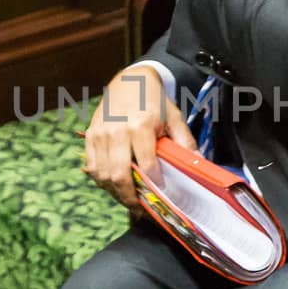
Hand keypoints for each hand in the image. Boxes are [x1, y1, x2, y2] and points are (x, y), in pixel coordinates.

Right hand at [84, 66, 196, 212]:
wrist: (129, 80)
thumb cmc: (154, 101)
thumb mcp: (174, 117)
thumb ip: (185, 143)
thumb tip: (197, 166)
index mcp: (140, 125)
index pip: (145, 164)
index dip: (153, 184)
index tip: (160, 195)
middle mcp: (117, 130)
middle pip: (118, 175)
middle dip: (130, 197)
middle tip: (141, 208)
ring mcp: (100, 134)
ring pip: (102, 175)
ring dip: (115, 192)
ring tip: (129, 199)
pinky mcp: (90, 136)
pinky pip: (92, 167)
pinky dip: (102, 181)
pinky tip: (115, 185)